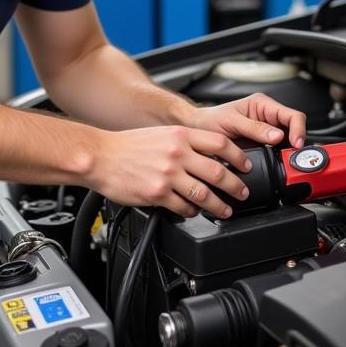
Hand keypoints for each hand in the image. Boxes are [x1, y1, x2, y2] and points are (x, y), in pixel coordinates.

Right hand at [86, 125, 252, 218]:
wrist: (100, 156)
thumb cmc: (129, 146)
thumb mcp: (162, 134)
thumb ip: (186, 142)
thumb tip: (211, 154)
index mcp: (180, 135)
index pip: (220, 143)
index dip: (238, 156)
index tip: (245, 165)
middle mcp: (177, 153)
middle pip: (217, 172)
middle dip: (235, 186)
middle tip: (242, 192)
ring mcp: (167, 174)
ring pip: (204, 194)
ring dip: (219, 205)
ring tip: (225, 210)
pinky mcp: (157, 194)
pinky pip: (183, 207)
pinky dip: (192, 212)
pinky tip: (194, 212)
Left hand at [186, 92, 307, 150]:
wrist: (198, 130)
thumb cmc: (210, 120)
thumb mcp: (231, 121)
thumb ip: (254, 127)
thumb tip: (277, 136)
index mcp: (262, 104)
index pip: (291, 115)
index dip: (298, 130)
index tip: (296, 144)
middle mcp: (267, 116)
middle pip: (294, 128)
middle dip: (296, 143)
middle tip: (293, 157)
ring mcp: (266, 132)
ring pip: (289, 141)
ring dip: (289, 152)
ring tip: (287, 162)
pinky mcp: (262, 145)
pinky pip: (278, 151)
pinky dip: (280, 158)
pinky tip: (278, 164)